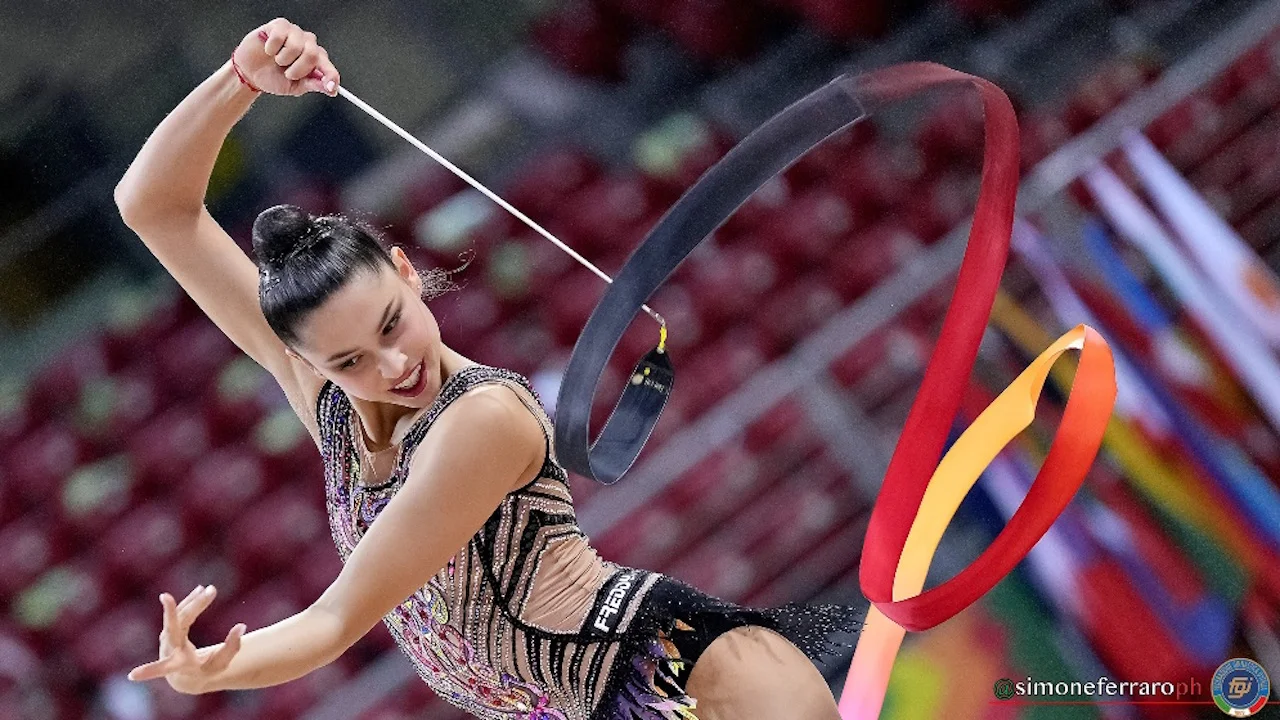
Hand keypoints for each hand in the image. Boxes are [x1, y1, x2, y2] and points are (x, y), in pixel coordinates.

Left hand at [127, 584, 245, 694]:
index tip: (132, 676)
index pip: (165, 666)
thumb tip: (241, 626)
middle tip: (166, 597)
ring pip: (179, 617)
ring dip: (194, 603)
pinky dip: (191, 602)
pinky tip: (201, 590)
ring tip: (210, 590)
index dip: (149, 671)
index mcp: (179, 665)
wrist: (186, 673)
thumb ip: (232, 647)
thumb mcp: (221, 664)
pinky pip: (180, 612)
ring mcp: (166, 638)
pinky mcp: (169, 628)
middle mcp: (168, 651)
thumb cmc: (205, 670)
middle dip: (170, 614)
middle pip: (173, 629)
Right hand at [233, 18, 340, 96]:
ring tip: (277, 60)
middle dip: (298, 69)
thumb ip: (313, 85)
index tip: (331, 87)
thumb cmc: (273, 77)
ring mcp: (295, 33)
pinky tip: (269, 49)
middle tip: (288, 72)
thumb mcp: (295, 87)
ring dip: (283, 58)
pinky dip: (272, 47)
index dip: (331, 76)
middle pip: (313, 54)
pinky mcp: (280, 26)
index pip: (329, 67)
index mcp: (315, 61)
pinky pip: (280, 36)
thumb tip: (331, 89)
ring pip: (296, 45)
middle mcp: (308, 44)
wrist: (250, 73)